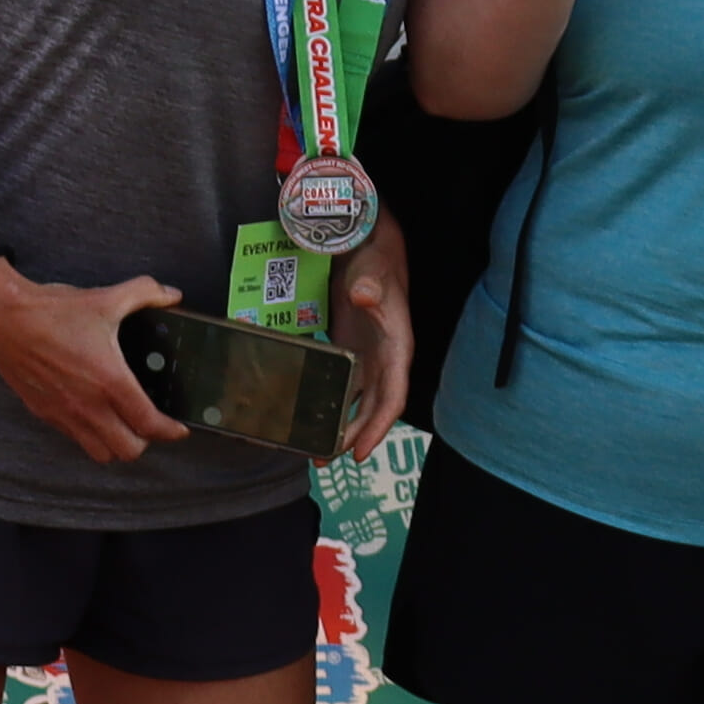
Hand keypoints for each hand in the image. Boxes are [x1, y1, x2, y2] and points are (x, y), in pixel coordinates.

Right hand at [0, 264, 187, 464]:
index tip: (180, 428)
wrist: (0, 318)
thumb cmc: (51, 311)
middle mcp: (87, 405)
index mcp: (109, 381)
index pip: (148, 424)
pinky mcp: (43, 412)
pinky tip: (94, 413)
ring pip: (99, 452)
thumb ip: (146, 294)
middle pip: (127, 451)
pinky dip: (90, 434)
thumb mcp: (106, 298)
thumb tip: (172, 295)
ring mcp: (63, 413)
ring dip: (116, 443)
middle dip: (146, 441)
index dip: (170, 431)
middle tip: (151, 423)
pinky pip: (74, 438)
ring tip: (124, 424)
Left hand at [332, 208, 414, 439]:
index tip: (360, 453)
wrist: (369, 245)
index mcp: (397, 349)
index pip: (392, 397)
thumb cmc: (376, 260)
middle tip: (323, 458)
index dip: (379, 427)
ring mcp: (367, 357)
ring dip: (339, 426)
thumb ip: (371, 284)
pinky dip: (327, 402)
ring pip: (357, 402)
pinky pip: (341, 385)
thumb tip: (364, 296)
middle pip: (372, 409)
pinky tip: (307, 414)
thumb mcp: (375, 271)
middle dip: (352, 436)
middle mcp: (385, 360)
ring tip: (313, 450)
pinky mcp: (349, 350)